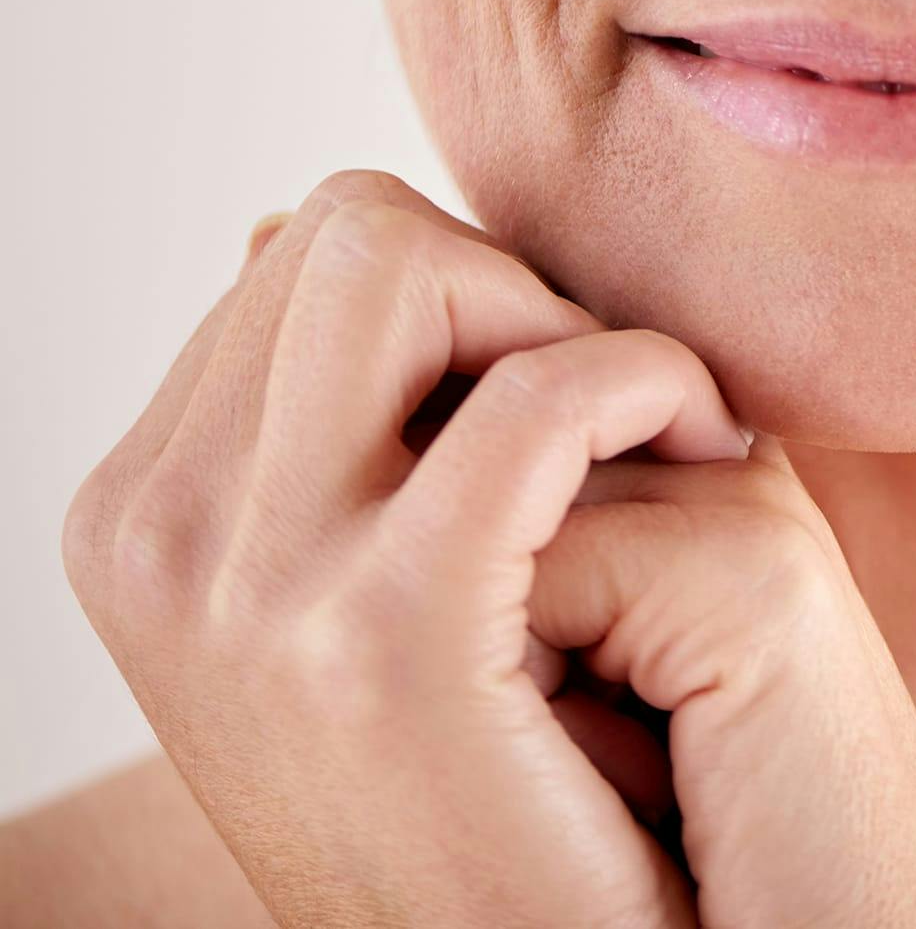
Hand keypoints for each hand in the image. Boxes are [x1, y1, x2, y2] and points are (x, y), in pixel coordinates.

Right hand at [61, 169, 915, 927]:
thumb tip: (267, 225)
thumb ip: (309, 410)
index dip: (464, 300)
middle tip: (605, 407)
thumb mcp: (338, 576)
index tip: (549, 396)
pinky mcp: (387, 638)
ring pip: (408, 260)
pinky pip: (538, 393)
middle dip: (503, 290)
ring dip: (565, 325)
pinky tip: (708, 448)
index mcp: (142, 512)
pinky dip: (646, 380)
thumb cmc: (484, 755)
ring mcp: (249, 591)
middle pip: (351, 229)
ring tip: (645, 433)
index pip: (310, 251)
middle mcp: (156, 539)